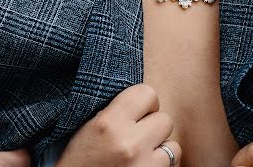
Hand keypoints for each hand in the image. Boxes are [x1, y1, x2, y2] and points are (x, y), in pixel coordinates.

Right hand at [56, 84, 180, 165]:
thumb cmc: (80, 160)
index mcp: (108, 123)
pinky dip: (161, 166)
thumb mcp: (88, 126)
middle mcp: (129, 143)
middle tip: (139, 135)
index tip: (138, 112)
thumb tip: (144, 99)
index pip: (147, 93)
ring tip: (141, 155)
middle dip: (154, 127)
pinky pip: (172, 166)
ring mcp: (143, 165)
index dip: (145, 103)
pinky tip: (143, 166)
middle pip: (165, 120)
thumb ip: (115, 110)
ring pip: (173, 146)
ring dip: (160, 150)